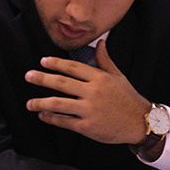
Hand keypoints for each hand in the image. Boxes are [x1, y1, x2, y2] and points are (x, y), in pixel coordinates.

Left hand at [24, 39, 149, 144]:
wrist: (141, 123)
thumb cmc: (128, 98)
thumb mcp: (118, 76)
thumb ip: (105, 60)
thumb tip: (100, 42)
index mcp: (99, 78)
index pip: (73, 67)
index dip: (56, 63)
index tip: (43, 61)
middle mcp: (93, 92)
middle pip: (62, 83)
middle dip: (42, 79)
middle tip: (28, 76)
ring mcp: (90, 110)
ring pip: (59, 104)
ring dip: (41, 103)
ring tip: (29, 103)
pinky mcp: (88, 126)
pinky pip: (65, 121)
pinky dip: (52, 118)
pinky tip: (43, 115)